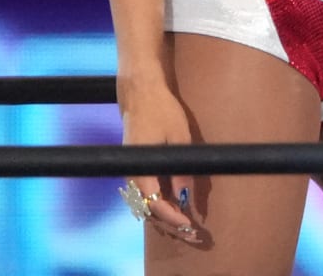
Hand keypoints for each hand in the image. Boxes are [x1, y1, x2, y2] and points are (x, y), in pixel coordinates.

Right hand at [120, 87, 203, 241]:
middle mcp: (131, 174)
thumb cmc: (161, 110)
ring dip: (164, 213)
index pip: (155, 204)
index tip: (189, 224)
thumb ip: (181, 168)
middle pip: (148, 209)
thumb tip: (185, 194)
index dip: (172, 217)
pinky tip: (175, 202)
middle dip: (169, 221)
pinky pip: (145, 192)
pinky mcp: (135, 166)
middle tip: (191, 229)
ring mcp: (131, 171)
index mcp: (141, 168)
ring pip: (145, 203)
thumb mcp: (179, 137)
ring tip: (186, 219)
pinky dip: (159, 201)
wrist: (140, 93)